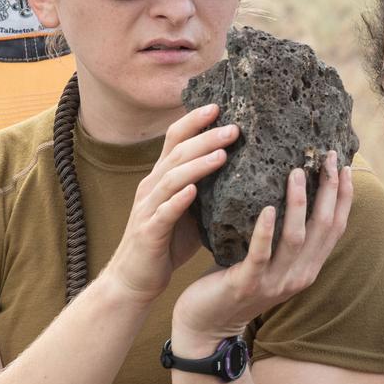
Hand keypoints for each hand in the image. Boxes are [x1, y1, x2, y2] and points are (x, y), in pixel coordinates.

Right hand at [101, 104, 239, 307]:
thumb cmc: (167, 242)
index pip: (176, 138)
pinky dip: (179, 199)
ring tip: (223, 154)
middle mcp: (152, 186)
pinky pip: (164, 211)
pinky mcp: (149, 231)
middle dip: (206, 137)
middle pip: (178, 152)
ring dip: (198, 163)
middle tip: (234, 127)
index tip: (219, 105)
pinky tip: (194, 191)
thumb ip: (210, 190)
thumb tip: (247, 172)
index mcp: (163, 177)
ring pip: (172, 177)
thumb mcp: (191, 210)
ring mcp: (148, 207)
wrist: (135, 278)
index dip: (194, 120)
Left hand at [172, 151, 353, 346]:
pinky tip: (267, 209)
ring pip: (296, 238)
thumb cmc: (235, 282)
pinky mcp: (247, 285)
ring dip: (299, 203)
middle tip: (329, 157)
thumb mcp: (269, 259)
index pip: (335, 228)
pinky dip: (265, 231)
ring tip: (296, 172)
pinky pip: (260, 255)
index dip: (343, 197)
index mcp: (308, 267)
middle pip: (323, 228)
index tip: (345, 166)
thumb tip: (288, 186)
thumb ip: (282, 235)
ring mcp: (274, 282)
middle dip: (329, 191)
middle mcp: (299, 275)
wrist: (207, 325)